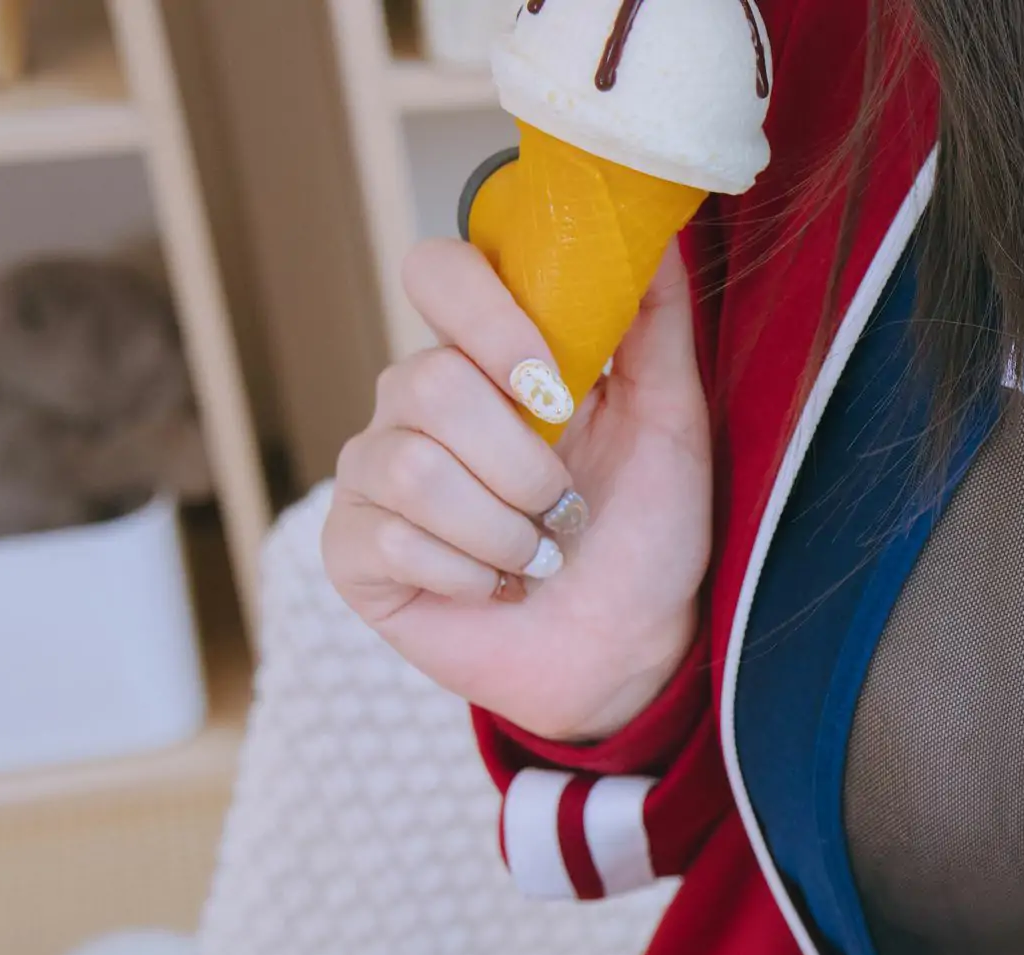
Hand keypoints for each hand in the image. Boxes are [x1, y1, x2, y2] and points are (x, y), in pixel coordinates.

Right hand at [324, 237, 712, 742]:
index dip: (488, 318)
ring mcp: (375, 472)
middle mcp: (415, 402)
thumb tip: (652, 237)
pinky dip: (471, 573)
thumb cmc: (645, 533)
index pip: (439, 272)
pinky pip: (394, 537)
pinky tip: (495, 587)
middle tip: (563, 505)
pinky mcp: (354, 549)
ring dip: (503, 527)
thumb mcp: (670, 422)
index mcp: (483, 356)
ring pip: (413, 465)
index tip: (554, 385)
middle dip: (521, 462)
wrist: (629, 647)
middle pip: (429, 380)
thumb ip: (654, 325)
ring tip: (537, 554)